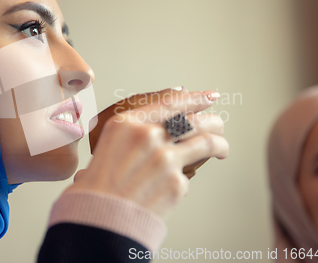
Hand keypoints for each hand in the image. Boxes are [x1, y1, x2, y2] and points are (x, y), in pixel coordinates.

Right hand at [64, 89, 228, 218]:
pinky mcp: (176, 183)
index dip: (195, 97)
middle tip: (217, 125)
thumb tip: (157, 123)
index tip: (209, 96)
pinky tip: (179, 185)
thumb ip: (132, 131)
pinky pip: (189, 177)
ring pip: (207, 142)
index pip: (170, 102)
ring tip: (221, 149)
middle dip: (212, 121)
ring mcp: (165, 159)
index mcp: (126, 123)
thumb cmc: (96, 186)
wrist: (98, 221)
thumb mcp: (107, 146)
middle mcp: (147, 136)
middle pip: (194, 120)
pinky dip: (186, 180)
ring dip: (219, 144)